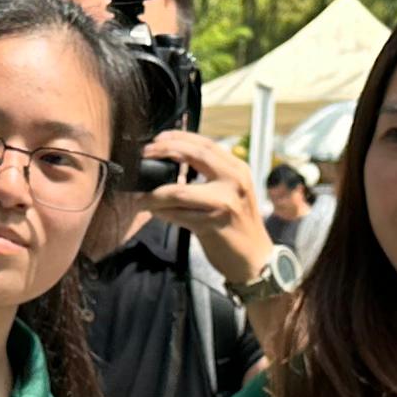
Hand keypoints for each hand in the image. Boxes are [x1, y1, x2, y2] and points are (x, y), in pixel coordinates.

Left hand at [127, 129, 276, 283]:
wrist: (255, 259)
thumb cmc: (239, 225)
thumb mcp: (232, 192)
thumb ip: (211, 175)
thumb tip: (175, 162)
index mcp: (238, 170)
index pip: (206, 144)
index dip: (179, 137)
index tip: (158, 139)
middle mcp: (234, 181)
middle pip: (193, 155)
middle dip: (163, 152)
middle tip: (144, 156)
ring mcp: (224, 203)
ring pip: (178, 191)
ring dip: (154, 194)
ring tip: (141, 195)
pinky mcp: (212, 225)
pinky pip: (178, 215)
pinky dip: (161, 212)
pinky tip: (153, 211)